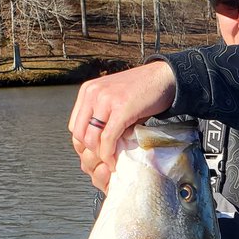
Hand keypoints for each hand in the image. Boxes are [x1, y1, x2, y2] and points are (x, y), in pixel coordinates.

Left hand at [68, 61, 175, 189]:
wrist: (164, 77)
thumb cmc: (142, 89)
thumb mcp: (114, 97)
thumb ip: (103, 114)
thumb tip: (99, 140)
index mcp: (88, 90)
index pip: (75, 125)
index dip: (83, 143)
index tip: (95, 154)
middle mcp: (93, 93)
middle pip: (80, 133)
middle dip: (90, 152)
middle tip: (102, 162)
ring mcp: (106, 100)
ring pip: (91, 138)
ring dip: (100, 155)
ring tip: (110, 162)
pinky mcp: (122, 109)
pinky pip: (108, 138)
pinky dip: (109, 154)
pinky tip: (114, 162)